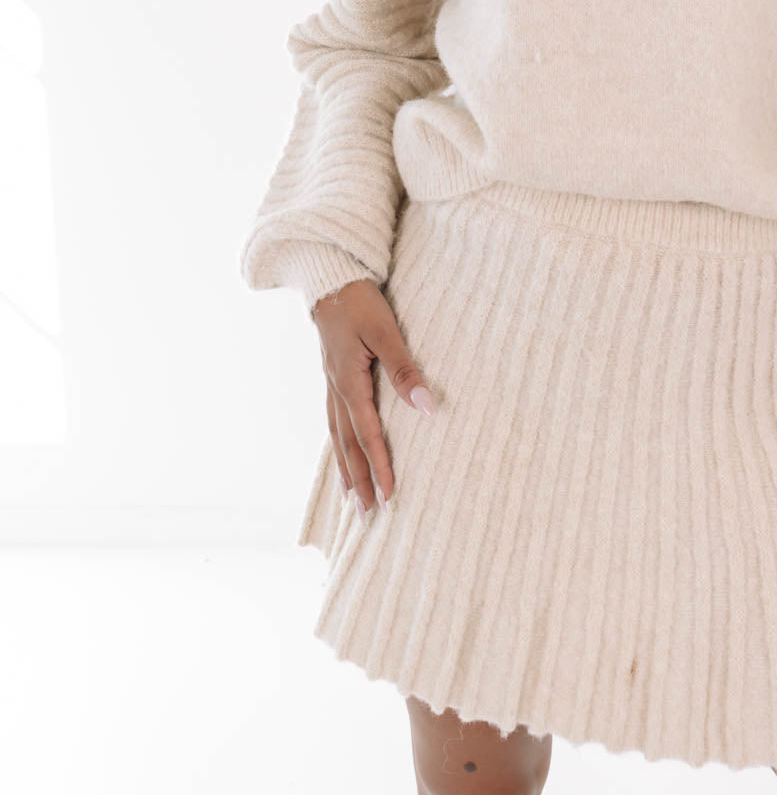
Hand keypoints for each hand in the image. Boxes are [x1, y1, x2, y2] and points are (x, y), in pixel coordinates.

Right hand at [311, 279, 435, 522]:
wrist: (330, 278)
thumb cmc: (359, 302)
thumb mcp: (386, 333)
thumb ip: (405, 371)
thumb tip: (427, 407)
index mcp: (349, 383)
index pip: (368, 436)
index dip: (380, 469)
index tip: (390, 498)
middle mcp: (336, 390)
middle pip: (347, 446)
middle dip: (359, 482)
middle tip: (368, 517)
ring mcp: (331, 385)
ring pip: (337, 437)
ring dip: (346, 470)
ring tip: (351, 499)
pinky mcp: (332, 377)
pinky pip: (333, 422)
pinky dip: (338, 446)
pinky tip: (343, 454)